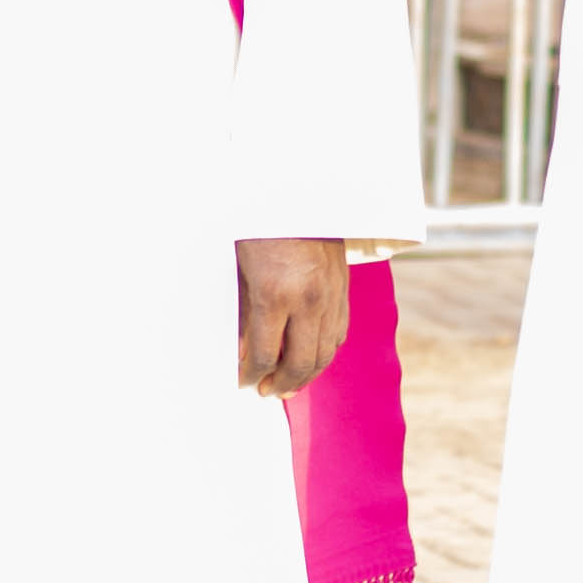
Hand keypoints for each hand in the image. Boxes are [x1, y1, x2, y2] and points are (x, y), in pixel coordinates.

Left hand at [237, 238, 348, 395]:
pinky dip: (325, 351)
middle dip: (281, 384)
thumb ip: (242, 313)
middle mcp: (308, 300)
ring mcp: (330, 295)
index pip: (264, 355)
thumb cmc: (257, 225)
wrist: (296, 191)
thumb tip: (242, 351)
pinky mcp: (343, 288)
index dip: (251, 375)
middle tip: (265, 392)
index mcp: (275, 295)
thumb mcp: (239, 268)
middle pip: (300, 363)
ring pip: (325, 353)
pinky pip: (339, 332)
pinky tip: (311, 357)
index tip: (242, 381)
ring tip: (288, 384)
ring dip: (307, 375)